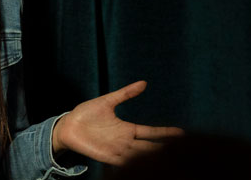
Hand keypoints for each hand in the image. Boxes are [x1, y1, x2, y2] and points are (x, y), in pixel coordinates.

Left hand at [52, 80, 184, 165]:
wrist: (68, 125)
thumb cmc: (86, 113)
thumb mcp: (108, 101)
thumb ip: (126, 94)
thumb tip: (144, 83)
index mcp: (127, 129)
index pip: (151, 132)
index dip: (166, 133)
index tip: (182, 133)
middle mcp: (125, 141)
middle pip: (148, 147)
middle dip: (162, 150)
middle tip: (180, 152)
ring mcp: (116, 150)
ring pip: (138, 156)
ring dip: (149, 159)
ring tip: (165, 162)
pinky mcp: (106, 156)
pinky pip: (121, 162)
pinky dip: (131, 165)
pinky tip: (139, 167)